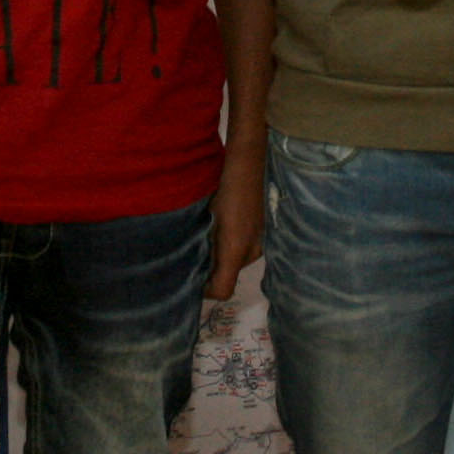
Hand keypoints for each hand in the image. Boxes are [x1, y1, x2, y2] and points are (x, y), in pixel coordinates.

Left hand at [208, 129, 265, 299]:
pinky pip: (245, 248)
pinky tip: (223, 225)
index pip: (223, 290)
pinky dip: (232, 244)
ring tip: (207, 234)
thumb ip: (199, 243)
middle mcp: (252, 251)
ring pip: (236, 260)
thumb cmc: (222, 187)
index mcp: (235, 249)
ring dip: (222, 255)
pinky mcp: (265, 232)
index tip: (191, 279)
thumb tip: (189, 264)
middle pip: (229, 274)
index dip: (205, 291)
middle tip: (194, 252)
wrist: (249, 162)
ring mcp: (261, 242)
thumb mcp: (206, 216)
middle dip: (212, 269)